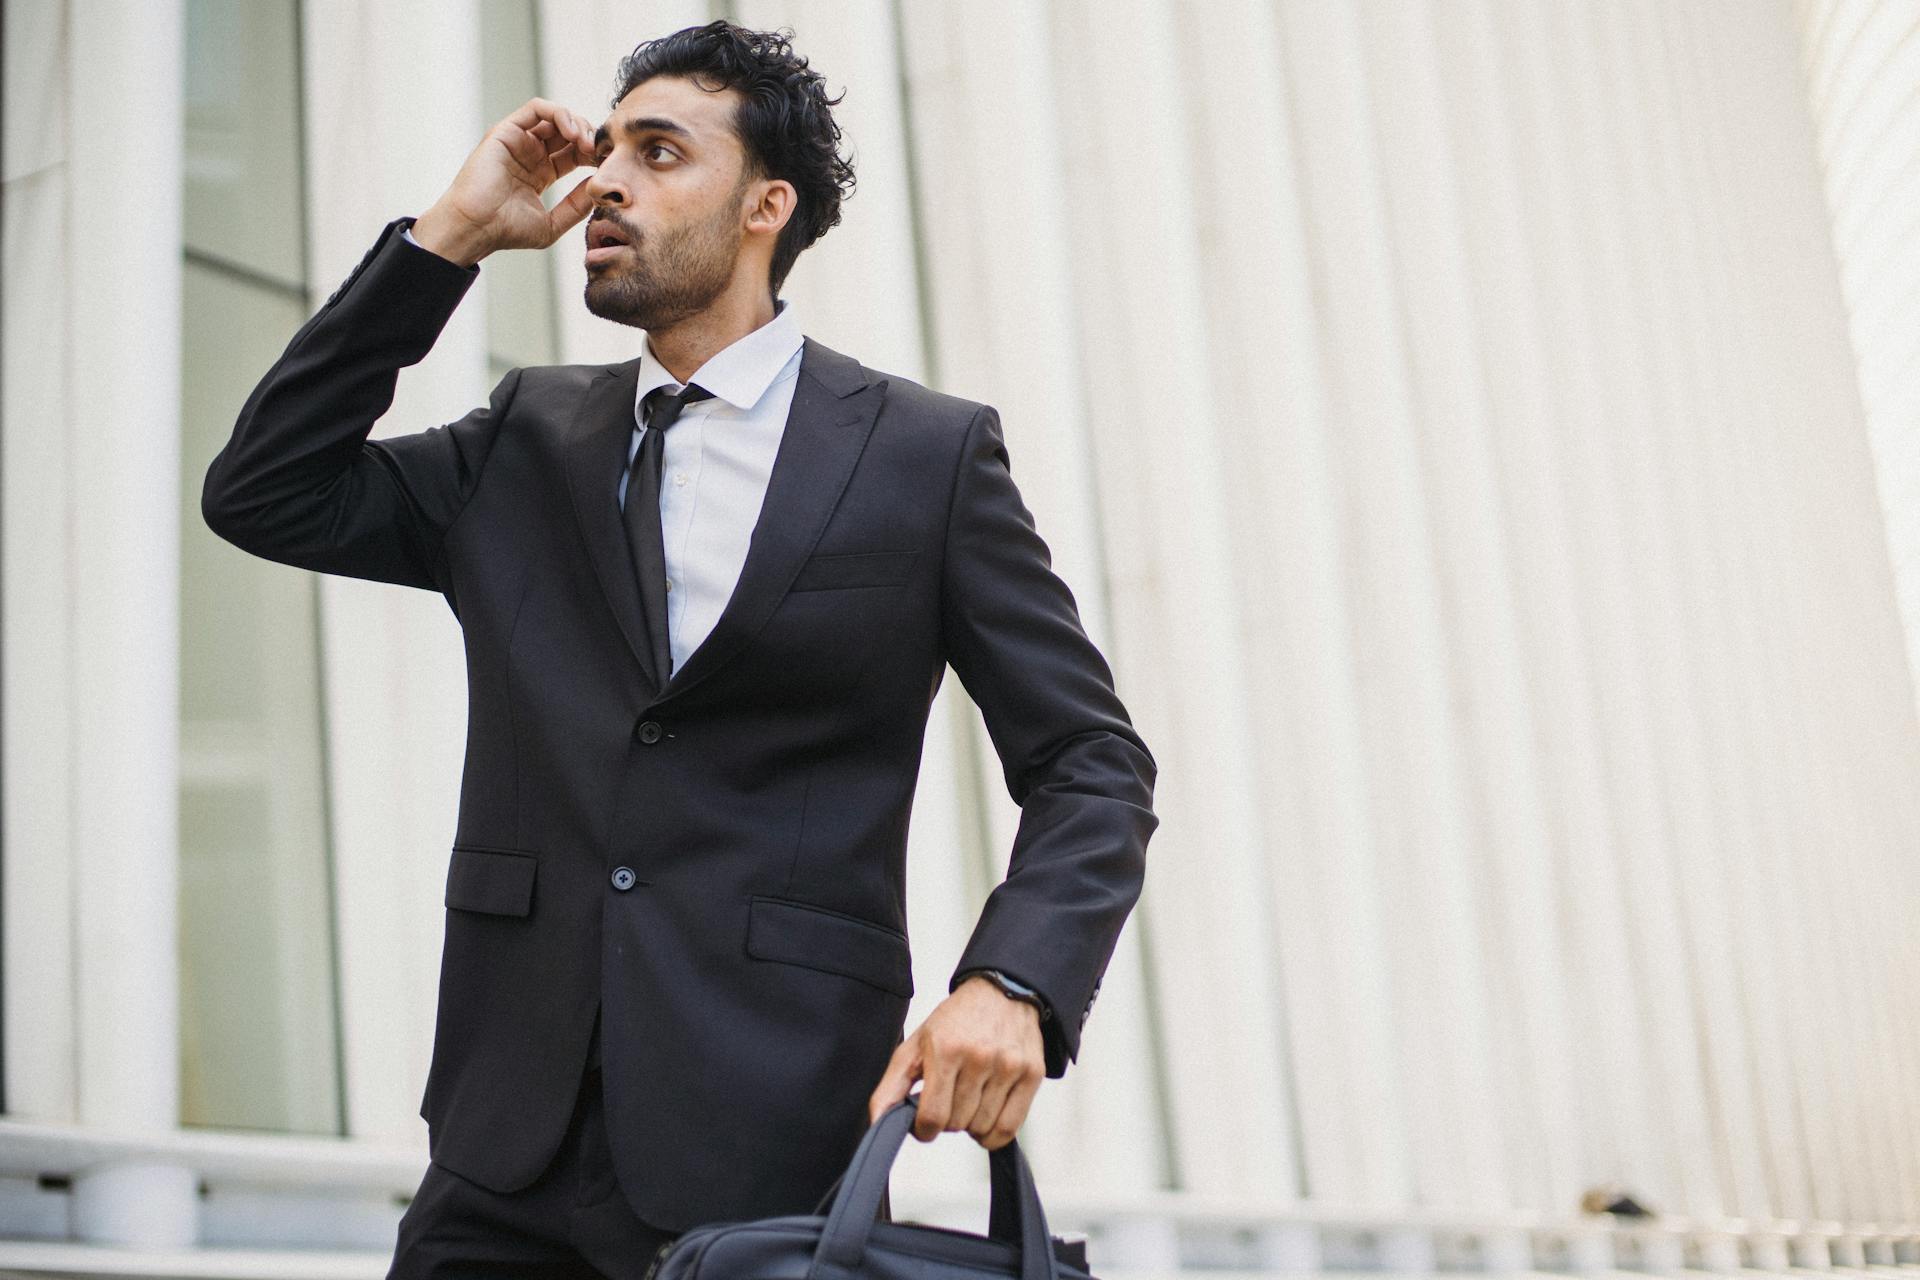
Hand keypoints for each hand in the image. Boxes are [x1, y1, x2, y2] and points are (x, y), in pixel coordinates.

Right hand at [411, 97, 600, 266]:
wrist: (476, 227)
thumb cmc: (506, 231)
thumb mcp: (553, 224)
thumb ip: (576, 206)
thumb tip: (599, 188)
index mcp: (541, 172)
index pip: (575, 153)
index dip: (594, 155)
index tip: (609, 165)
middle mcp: (530, 153)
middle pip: (569, 133)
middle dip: (589, 138)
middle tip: (601, 152)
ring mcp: (518, 141)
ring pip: (555, 117)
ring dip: (577, 124)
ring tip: (587, 143)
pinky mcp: (506, 131)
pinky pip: (536, 108)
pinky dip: (558, 113)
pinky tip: (572, 132)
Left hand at [867, 975, 1044, 1148]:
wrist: (1002, 991)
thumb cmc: (956, 1021)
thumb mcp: (915, 1045)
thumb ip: (891, 1086)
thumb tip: (878, 1122)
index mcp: (946, 1048)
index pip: (933, 1116)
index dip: (923, 1130)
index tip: (924, 1124)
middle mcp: (979, 1057)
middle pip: (957, 1124)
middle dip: (948, 1121)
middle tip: (949, 1101)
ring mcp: (1009, 1066)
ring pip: (982, 1128)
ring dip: (971, 1125)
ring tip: (969, 1102)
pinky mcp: (1032, 1074)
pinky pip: (1010, 1128)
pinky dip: (994, 1135)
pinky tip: (986, 1119)